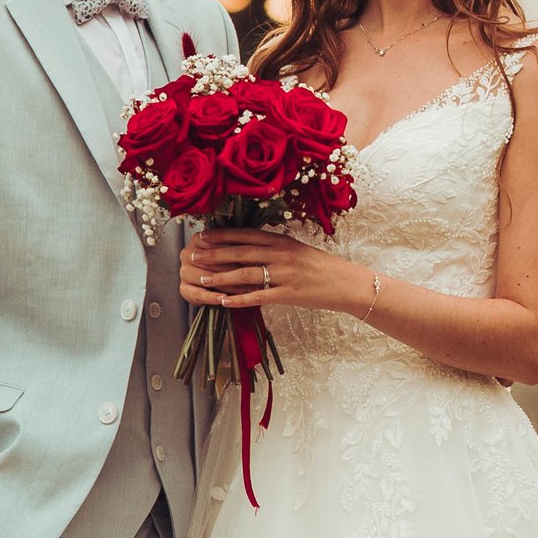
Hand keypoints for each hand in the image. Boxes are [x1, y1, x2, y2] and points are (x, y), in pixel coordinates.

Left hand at [178, 232, 369, 318]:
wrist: (344, 282)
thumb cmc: (319, 266)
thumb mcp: (295, 249)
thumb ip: (272, 246)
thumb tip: (247, 245)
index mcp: (281, 240)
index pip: (245, 235)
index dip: (222, 235)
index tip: (202, 236)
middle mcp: (280, 254)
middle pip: (240, 252)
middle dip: (214, 254)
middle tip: (192, 255)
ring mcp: (284, 275)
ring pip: (245, 274)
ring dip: (221, 277)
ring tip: (202, 279)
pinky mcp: (288, 295)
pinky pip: (259, 297)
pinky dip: (239, 300)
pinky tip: (223, 302)